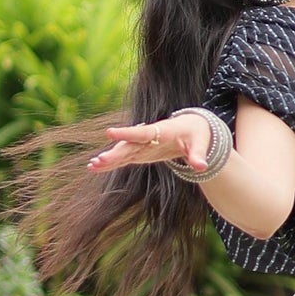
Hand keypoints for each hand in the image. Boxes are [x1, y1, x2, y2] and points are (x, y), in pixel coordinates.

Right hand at [88, 112, 214, 172]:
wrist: (190, 127)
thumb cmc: (196, 134)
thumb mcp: (200, 143)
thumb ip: (198, 155)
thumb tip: (202, 167)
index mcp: (161, 131)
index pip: (142, 132)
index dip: (126, 133)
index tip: (109, 132)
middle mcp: (148, 137)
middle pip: (128, 145)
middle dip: (114, 153)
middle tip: (98, 161)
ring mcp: (142, 145)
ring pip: (123, 151)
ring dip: (108, 159)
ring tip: (92, 166)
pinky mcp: (140, 152)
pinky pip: (123, 158)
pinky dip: (111, 163)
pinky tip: (95, 167)